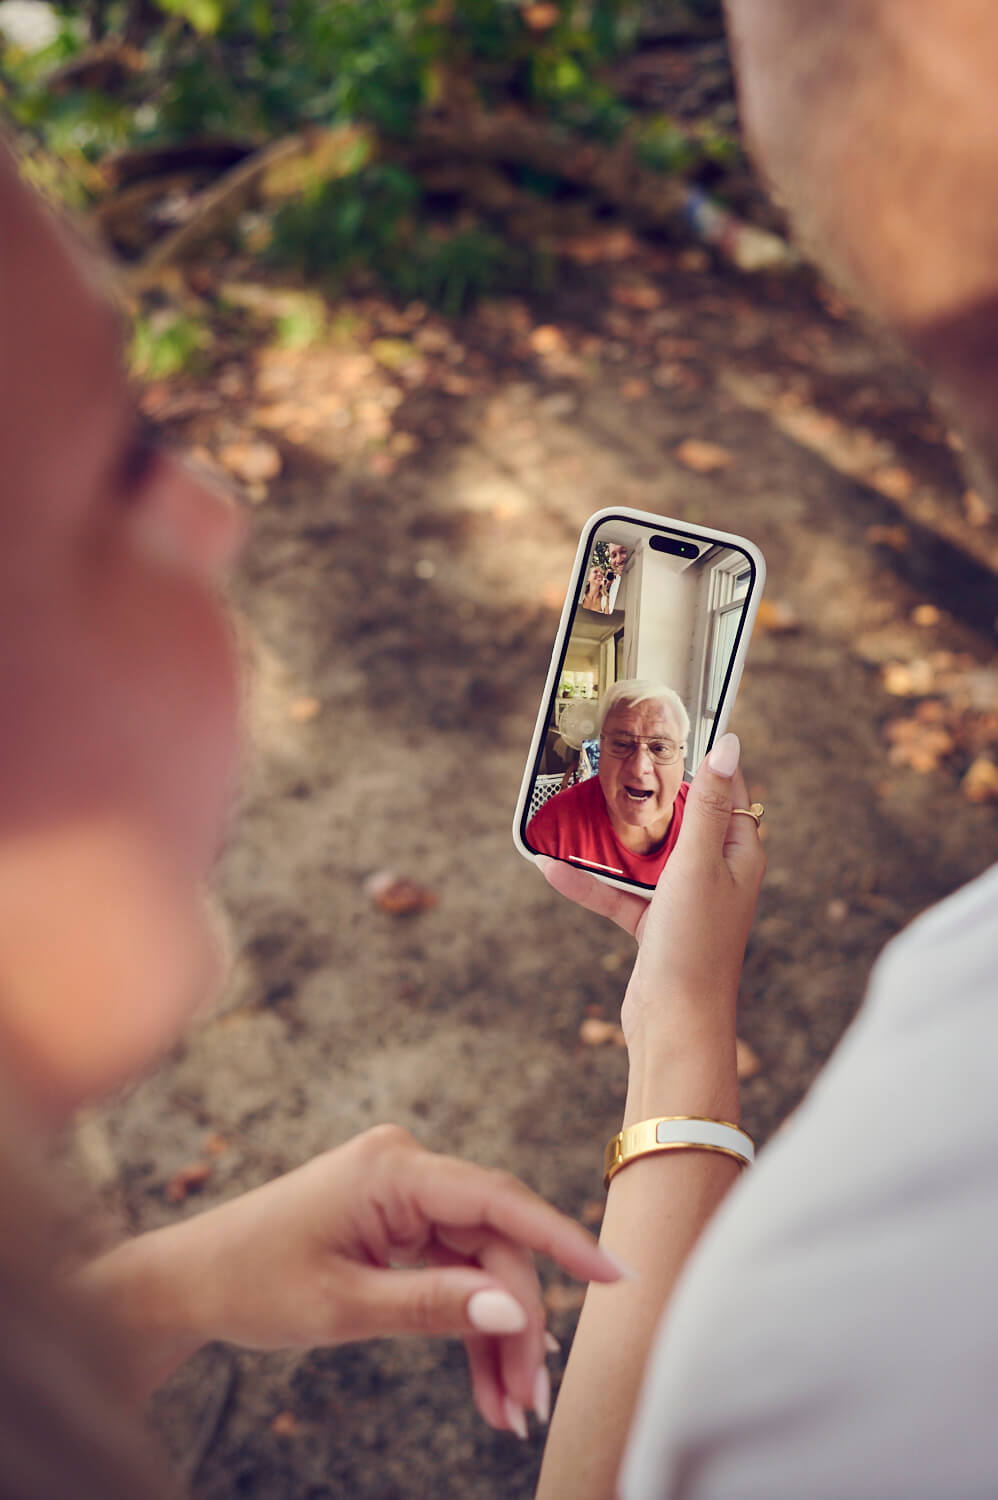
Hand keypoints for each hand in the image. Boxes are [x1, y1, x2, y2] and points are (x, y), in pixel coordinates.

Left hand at [83, 1125, 622, 1436]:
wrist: (190, 1282)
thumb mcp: (344, 1306)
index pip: (498, 1201)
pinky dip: (465, 1323)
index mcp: (393, 1171)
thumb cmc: (253, 1282)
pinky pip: (451, 1271)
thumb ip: (433, 1304)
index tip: (614, 1277)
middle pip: (493, 1248)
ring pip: (479, 1266)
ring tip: (507, 1410)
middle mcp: (407, 1170)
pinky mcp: (398, 1222)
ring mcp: (403, 1195)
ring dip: (495, 1335)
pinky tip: (484, 1383)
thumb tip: (514, 1306)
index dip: (561, 1239)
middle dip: (515, 1326)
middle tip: (527, 1402)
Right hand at [537, 733, 764, 1051]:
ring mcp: (683, 901)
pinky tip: (552, 868)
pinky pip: (619, 893)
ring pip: (645, 856)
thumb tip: (729, 744)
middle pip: (681, 821)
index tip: (673, 730)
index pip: (726, 792)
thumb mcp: (698, 862)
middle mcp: (715, 874)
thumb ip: (707, 804)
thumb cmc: (696, 942)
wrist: (675, 1022)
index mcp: (738, 854)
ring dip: (612, 840)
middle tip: (612, 761)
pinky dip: (590, 883)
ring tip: (578, 808)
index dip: (704, 760)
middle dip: (647, 796)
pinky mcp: (654, 926)